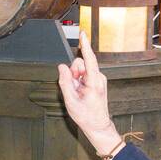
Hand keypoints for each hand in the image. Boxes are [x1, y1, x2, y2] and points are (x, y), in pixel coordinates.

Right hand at [57, 31, 122, 156]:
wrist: (97, 125)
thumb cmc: (86, 115)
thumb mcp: (71, 100)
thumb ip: (65, 82)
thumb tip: (62, 67)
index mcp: (94, 81)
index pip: (89, 59)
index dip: (85, 45)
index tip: (83, 33)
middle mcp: (98, 77)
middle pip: (80, 64)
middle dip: (72, 72)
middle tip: (72, 87)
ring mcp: (98, 79)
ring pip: (81, 69)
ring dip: (75, 78)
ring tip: (77, 92)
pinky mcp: (97, 81)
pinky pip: (83, 75)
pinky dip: (78, 81)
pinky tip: (80, 92)